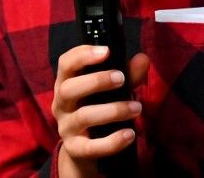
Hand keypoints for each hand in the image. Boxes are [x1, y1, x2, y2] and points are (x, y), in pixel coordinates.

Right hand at [51, 45, 148, 177]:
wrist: (85, 152)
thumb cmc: (97, 111)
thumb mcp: (110, 91)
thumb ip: (127, 75)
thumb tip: (143, 59)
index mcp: (65, 83)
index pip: (65, 63)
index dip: (82, 55)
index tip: (106, 51)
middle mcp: (61, 104)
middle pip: (68, 89)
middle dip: (95, 81)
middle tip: (121, 78)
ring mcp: (66, 128)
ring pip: (83, 116)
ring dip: (112, 110)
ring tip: (136, 108)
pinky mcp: (76, 150)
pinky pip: (92, 147)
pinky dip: (113, 141)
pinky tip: (130, 134)